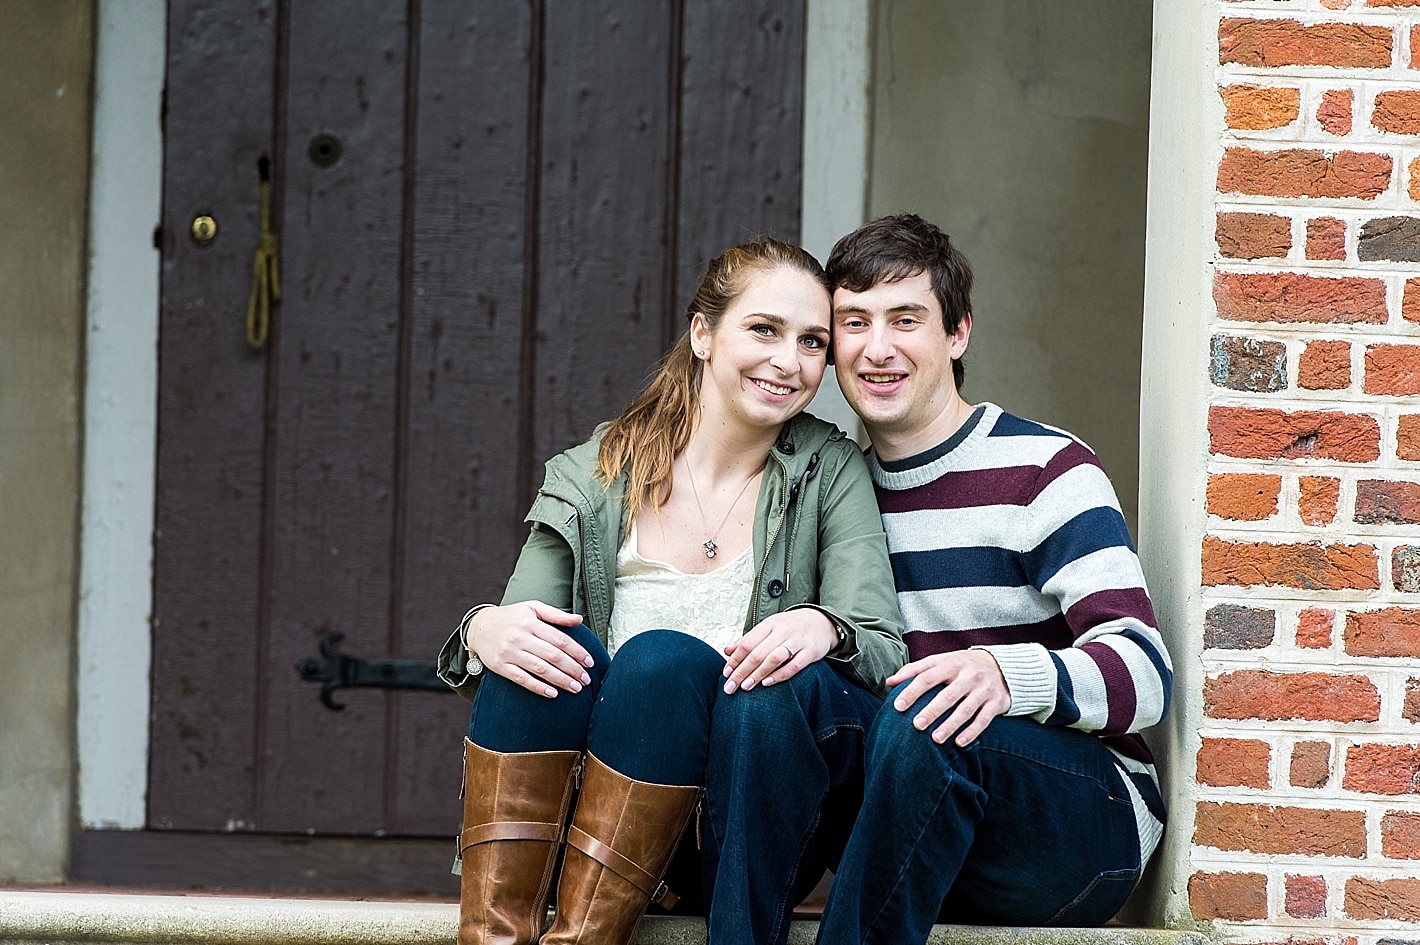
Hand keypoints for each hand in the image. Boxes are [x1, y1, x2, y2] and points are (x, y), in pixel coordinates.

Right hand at [466, 601, 593, 697]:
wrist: (479, 627)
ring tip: (576, 688)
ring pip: (540, 669)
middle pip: (552, 656)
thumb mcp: (532, 608)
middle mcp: (520, 637)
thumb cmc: (511, 617)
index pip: (560, 639)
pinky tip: (552, 693)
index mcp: (530, 622)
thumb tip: (580, 619)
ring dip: (560, 680)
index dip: (577, 652)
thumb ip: (556, 615)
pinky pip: (522, 679)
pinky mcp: (500, 666)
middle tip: (586, 679)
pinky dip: (538, 687)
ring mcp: (509, 652)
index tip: (590, 662)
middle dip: (572, 669)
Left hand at [721, 609, 837, 693]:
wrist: (821, 622)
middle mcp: (783, 631)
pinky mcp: (811, 651)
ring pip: (774, 658)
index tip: (726, 673)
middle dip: (742, 671)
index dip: (735, 659)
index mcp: (770, 624)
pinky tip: (767, 683)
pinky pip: (794, 666)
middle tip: (730, 686)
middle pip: (758, 653)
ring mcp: (797, 641)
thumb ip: (748, 640)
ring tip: (745, 687)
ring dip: (758, 674)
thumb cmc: (791, 627)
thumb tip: (727, 651)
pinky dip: (780, 675)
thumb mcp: (769, 628)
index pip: (748, 642)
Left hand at [886, 650, 1009, 746]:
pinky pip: (984, 719)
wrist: (1003, 666)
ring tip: (935, 739)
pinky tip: (958, 743)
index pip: (928, 677)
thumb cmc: (962, 666)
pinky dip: (971, 731)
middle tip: (916, 725)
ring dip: (950, 725)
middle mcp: (969, 675)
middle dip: (932, 711)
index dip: (912, 691)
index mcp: (951, 663)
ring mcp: (984, 689)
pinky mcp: (997, 702)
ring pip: (966, 709)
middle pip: (948, 695)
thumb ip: (915, 670)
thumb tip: (889, 682)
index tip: (898, 706)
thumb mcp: (940, 661)